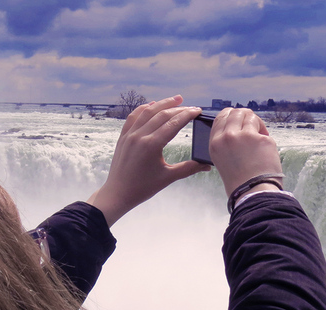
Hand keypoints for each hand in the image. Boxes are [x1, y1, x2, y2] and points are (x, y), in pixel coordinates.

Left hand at [87, 95, 210, 224]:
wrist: (117, 194)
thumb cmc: (142, 188)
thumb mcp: (168, 178)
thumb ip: (189, 168)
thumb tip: (208, 165)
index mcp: (152, 145)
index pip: (173, 123)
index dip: (188, 115)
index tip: (198, 110)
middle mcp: (140, 136)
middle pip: (162, 115)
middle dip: (179, 109)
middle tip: (192, 107)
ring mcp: (129, 135)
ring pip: (147, 112)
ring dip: (162, 103)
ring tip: (177, 99)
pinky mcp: (122, 137)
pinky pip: (133, 117)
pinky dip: (143, 109)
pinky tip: (152, 105)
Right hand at [209, 108, 282, 195]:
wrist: (252, 190)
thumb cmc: (239, 179)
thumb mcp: (221, 159)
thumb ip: (224, 142)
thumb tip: (237, 126)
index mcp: (214, 143)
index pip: (220, 118)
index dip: (230, 115)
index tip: (238, 120)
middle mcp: (226, 137)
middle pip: (235, 112)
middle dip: (245, 116)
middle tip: (252, 126)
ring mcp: (243, 136)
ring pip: (249, 116)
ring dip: (256, 123)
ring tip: (259, 136)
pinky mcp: (260, 138)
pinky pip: (262, 129)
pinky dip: (265, 134)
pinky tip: (265, 147)